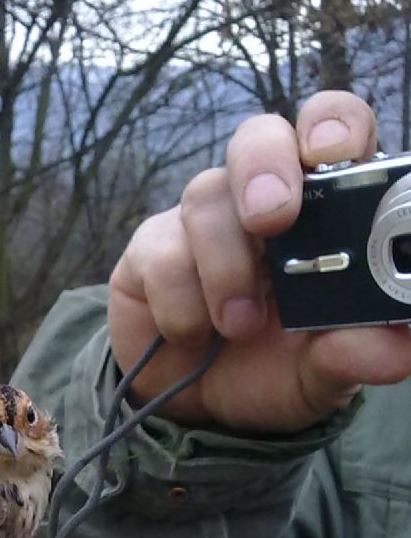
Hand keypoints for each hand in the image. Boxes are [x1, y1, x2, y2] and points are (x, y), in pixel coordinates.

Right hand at [108, 90, 410, 432]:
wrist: (198, 409)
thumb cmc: (273, 371)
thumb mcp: (323, 374)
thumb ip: (357, 355)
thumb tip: (398, 349)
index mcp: (320, 211)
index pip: (330, 132)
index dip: (332, 127)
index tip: (334, 156)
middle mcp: (259, 201)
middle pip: (258, 136)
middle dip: (263, 169)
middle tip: (271, 222)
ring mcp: (201, 221)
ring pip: (205, 198)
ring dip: (224, 269)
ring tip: (237, 327)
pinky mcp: (150, 250)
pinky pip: (161, 255)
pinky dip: (181, 304)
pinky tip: (193, 336)